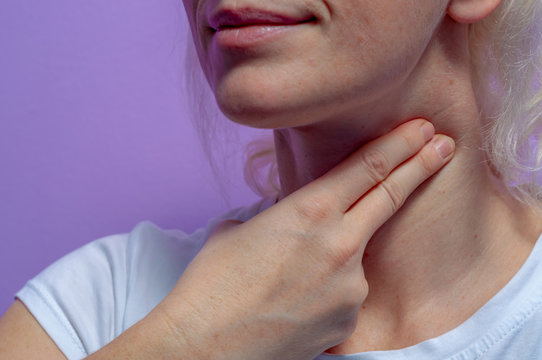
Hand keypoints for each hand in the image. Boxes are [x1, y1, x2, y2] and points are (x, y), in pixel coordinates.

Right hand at [156, 119, 454, 359]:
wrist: (206, 344)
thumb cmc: (212, 283)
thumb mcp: (240, 230)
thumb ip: (277, 218)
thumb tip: (288, 222)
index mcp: (308, 211)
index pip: (366, 167)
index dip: (399, 144)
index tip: (422, 129)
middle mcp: (339, 244)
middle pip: (389, 195)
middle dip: (419, 165)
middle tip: (444, 145)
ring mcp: (350, 285)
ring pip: (357, 254)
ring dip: (339, 253)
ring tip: (290, 272)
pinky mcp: (350, 319)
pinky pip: (346, 293)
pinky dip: (329, 289)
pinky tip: (294, 300)